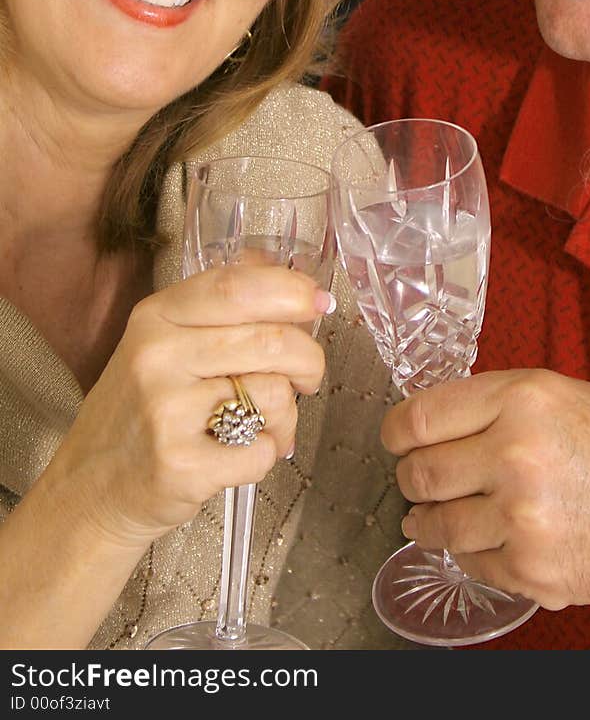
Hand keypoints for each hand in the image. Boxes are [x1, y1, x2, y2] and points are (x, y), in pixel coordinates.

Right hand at [46, 261, 331, 552]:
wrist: (90, 489)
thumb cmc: (139, 412)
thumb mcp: (162, 342)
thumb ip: (220, 309)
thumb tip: (293, 280)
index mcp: (157, 317)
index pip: (238, 286)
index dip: (292, 290)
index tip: (318, 302)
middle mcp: (158, 356)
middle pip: (272, 341)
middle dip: (309, 360)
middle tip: (308, 377)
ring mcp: (166, 411)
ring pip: (274, 395)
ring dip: (287, 417)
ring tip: (264, 427)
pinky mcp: (180, 465)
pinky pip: (261, 450)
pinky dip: (266, 456)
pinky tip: (240, 455)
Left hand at [382, 368, 589, 609]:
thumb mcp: (562, 394)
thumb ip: (496, 404)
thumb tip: (433, 421)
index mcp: (523, 400)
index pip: (421, 418)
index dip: (396, 431)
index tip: (396, 439)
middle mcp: (516, 455)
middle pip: (420, 473)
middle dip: (411, 478)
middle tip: (418, 479)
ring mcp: (522, 518)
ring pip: (435, 525)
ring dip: (426, 521)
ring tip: (429, 517)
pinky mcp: (531, 569)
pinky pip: (470, 562)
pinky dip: (470, 552)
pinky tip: (486, 537)